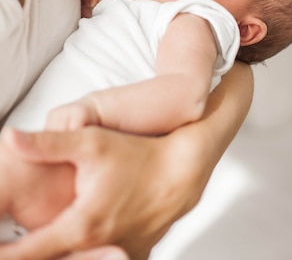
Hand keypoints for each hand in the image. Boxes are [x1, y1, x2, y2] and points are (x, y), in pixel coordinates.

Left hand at [0, 62, 251, 259]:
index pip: (28, 254)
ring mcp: (118, 255)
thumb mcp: (91, 142)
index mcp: (80, 225)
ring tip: (47, 245)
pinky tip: (81, 246)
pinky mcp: (133, 255)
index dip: (5, 254)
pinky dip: (89, 256)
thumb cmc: (138, 155)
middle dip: (29, 256)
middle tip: (13, 245)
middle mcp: (96, 247)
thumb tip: (9, 137)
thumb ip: (47, 143)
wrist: (182, 169)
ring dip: (62, 257)